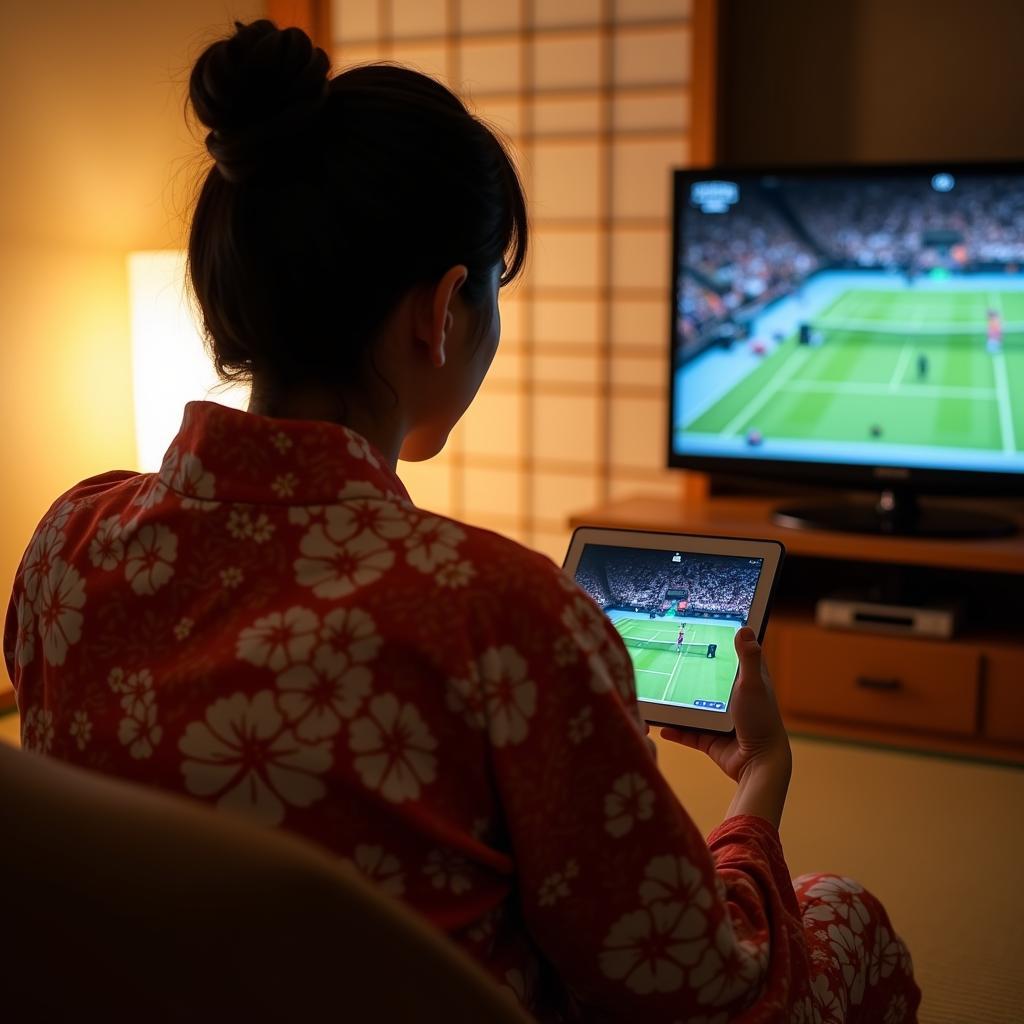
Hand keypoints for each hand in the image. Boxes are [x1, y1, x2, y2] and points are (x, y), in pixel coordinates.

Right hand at [659, 627, 789, 783]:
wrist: (757, 763)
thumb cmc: (760, 720)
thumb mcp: (752, 684)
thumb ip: (748, 658)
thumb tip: (744, 628)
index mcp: (748, 683)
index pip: (738, 658)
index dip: (728, 644)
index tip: (708, 631)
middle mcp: (734, 700)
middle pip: (711, 682)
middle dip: (693, 673)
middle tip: (670, 658)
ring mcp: (721, 720)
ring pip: (695, 707)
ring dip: (679, 704)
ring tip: (659, 693)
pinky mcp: (711, 739)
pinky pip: (688, 732)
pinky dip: (675, 730)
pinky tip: (660, 726)